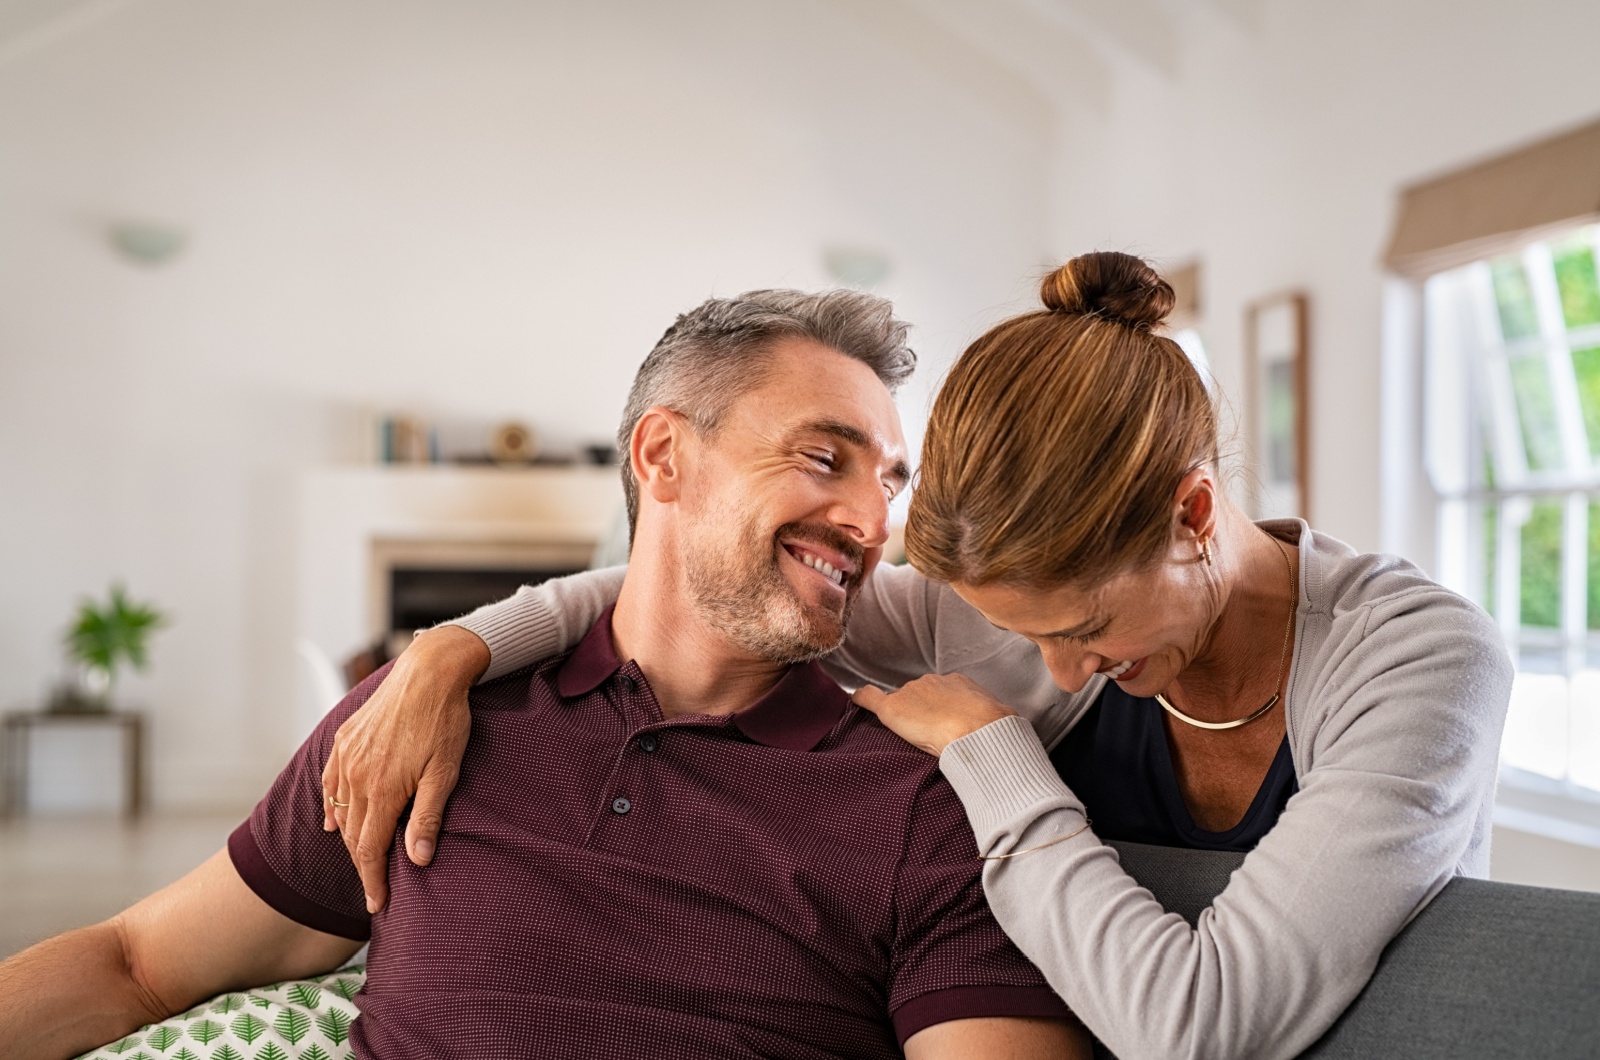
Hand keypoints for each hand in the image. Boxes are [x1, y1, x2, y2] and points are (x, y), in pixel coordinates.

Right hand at [321, 625, 485, 912]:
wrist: (429, 671)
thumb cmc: (444, 720)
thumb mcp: (445, 772)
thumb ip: (427, 817)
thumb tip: (418, 860)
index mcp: (382, 789)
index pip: (370, 850)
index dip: (373, 881)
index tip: (378, 904)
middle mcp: (356, 776)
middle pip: (353, 836)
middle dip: (363, 866)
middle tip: (374, 889)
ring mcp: (347, 757)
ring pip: (341, 811)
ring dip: (350, 839)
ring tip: (362, 860)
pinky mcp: (345, 740)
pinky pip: (331, 783)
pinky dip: (332, 806)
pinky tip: (335, 820)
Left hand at [851, 673, 1016, 757]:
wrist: (978, 730)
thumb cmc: (993, 730)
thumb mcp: (997, 719)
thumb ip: (987, 720)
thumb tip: (998, 733)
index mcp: (958, 682)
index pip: (941, 694)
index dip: (940, 711)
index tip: (943, 725)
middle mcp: (932, 681)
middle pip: (919, 696)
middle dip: (922, 713)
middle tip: (930, 737)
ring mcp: (911, 692)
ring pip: (901, 703)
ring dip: (905, 718)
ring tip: (913, 739)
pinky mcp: (893, 707)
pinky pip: (871, 697)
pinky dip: (861, 698)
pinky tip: (854, 701)